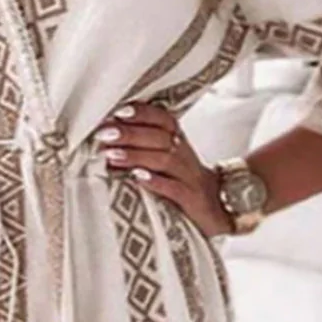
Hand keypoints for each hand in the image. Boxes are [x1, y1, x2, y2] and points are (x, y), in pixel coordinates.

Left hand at [94, 101, 231, 236]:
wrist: (217, 210)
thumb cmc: (181, 182)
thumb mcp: (166, 159)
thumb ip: (144, 146)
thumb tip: (105, 138)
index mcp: (179, 142)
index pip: (164, 119)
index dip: (143, 113)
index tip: (118, 111)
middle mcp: (185, 155)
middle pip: (160, 138)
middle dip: (131, 134)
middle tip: (104, 134)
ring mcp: (190, 177)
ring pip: (166, 160)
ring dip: (137, 156)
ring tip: (112, 156)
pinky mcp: (192, 200)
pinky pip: (176, 189)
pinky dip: (156, 182)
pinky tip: (137, 178)